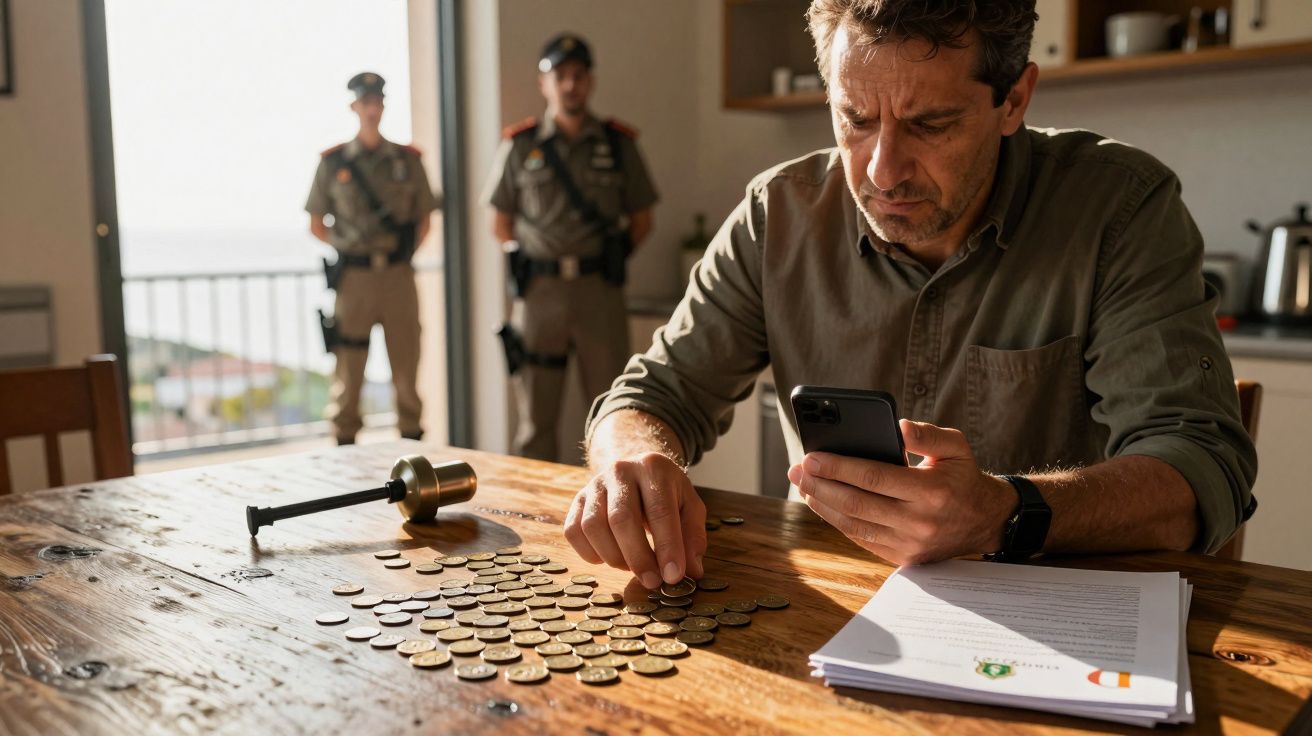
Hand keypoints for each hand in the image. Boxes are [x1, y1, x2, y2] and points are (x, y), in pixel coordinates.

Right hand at [564, 452, 707, 588]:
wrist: (636, 469)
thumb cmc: (666, 493)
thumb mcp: (689, 505)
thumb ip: (693, 536)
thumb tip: (692, 571)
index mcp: (654, 468)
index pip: (660, 511)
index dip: (667, 547)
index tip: (673, 576)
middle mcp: (621, 471)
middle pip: (621, 518)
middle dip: (638, 557)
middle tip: (652, 582)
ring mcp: (595, 484)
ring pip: (593, 526)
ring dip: (613, 556)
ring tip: (630, 567)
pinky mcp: (578, 499)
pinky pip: (573, 530)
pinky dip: (589, 553)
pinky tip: (607, 559)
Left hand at [787, 419, 1014, 565]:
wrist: (986, 522)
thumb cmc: (964, 477)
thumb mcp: (956, 447)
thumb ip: (928, 435)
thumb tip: (898, 426)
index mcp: (931, 491)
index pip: (874, 477)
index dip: (839, 467)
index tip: (812, 456)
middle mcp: (918, 521)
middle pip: (857, 503)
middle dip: (821, 485)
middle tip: (797, 470)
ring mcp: (909, 543)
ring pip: (855, 525)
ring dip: (823, 505)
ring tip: (804, 485)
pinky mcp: (903, 557)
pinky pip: (862, 539)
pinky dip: (838, 522)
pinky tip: (823, 504)